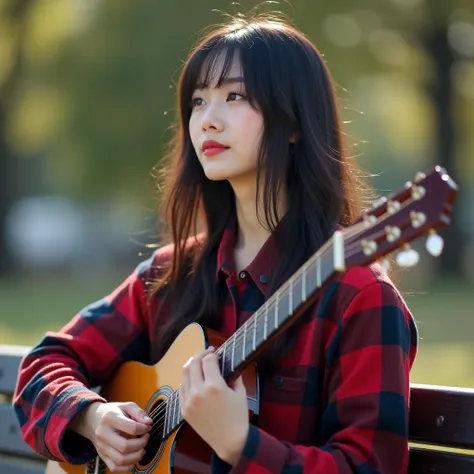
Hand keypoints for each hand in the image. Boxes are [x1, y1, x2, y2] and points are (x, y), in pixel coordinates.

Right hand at [71, 401, 151, 472]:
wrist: (94, 419)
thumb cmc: (113, 412)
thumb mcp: (126, 406)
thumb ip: (139, 412)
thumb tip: (148, 422)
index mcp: (110, 418)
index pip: (131, 428)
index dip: (144, 429)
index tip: (147, 427)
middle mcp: (103, 434)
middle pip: (125, 447)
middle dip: (141, 444)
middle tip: (145, 437)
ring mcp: (102, 447)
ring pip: (120, 460)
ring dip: (136, 456)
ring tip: (142, 448)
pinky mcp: (102, 456)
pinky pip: (115, 468)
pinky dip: (128, 466)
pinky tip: (134, 457)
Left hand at [179, 347, 248, 464]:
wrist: (229, 441)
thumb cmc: (238, 416)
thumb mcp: (240, 392)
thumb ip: (233, 375)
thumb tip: (227, 363)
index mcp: (214, 386)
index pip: (208, 360)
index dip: (211, 353)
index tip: (215, 352)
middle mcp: (198, 392)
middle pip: (193, 364)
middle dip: (199, 355)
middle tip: (206, 354)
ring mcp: (189, 401)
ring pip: (184, 374)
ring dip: (192, 366)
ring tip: (199, 364)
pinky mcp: (183, 410)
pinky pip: (181, 389)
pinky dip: (186, 380)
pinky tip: (194, 380)